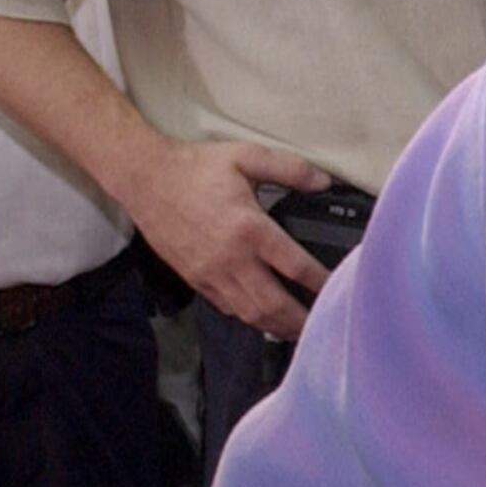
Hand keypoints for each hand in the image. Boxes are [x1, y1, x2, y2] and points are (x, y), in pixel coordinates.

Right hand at [120, 137, 335, 338]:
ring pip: (250, 313)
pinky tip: (264, 316)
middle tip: (325, 326)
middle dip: (301, 320)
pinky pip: (227, 307)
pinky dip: (249, 317)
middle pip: (274, 304)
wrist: (144, 179)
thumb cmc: (194, 168)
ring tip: (299, 330)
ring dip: (277, 325)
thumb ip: (289, 168)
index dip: (322, 284)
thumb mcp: (245, 156)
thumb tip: (324, 181)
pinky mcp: (195, 279)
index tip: (341, 291)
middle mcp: (231, 258)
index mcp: (249, 228)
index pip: (296, 267)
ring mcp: (211, 273)